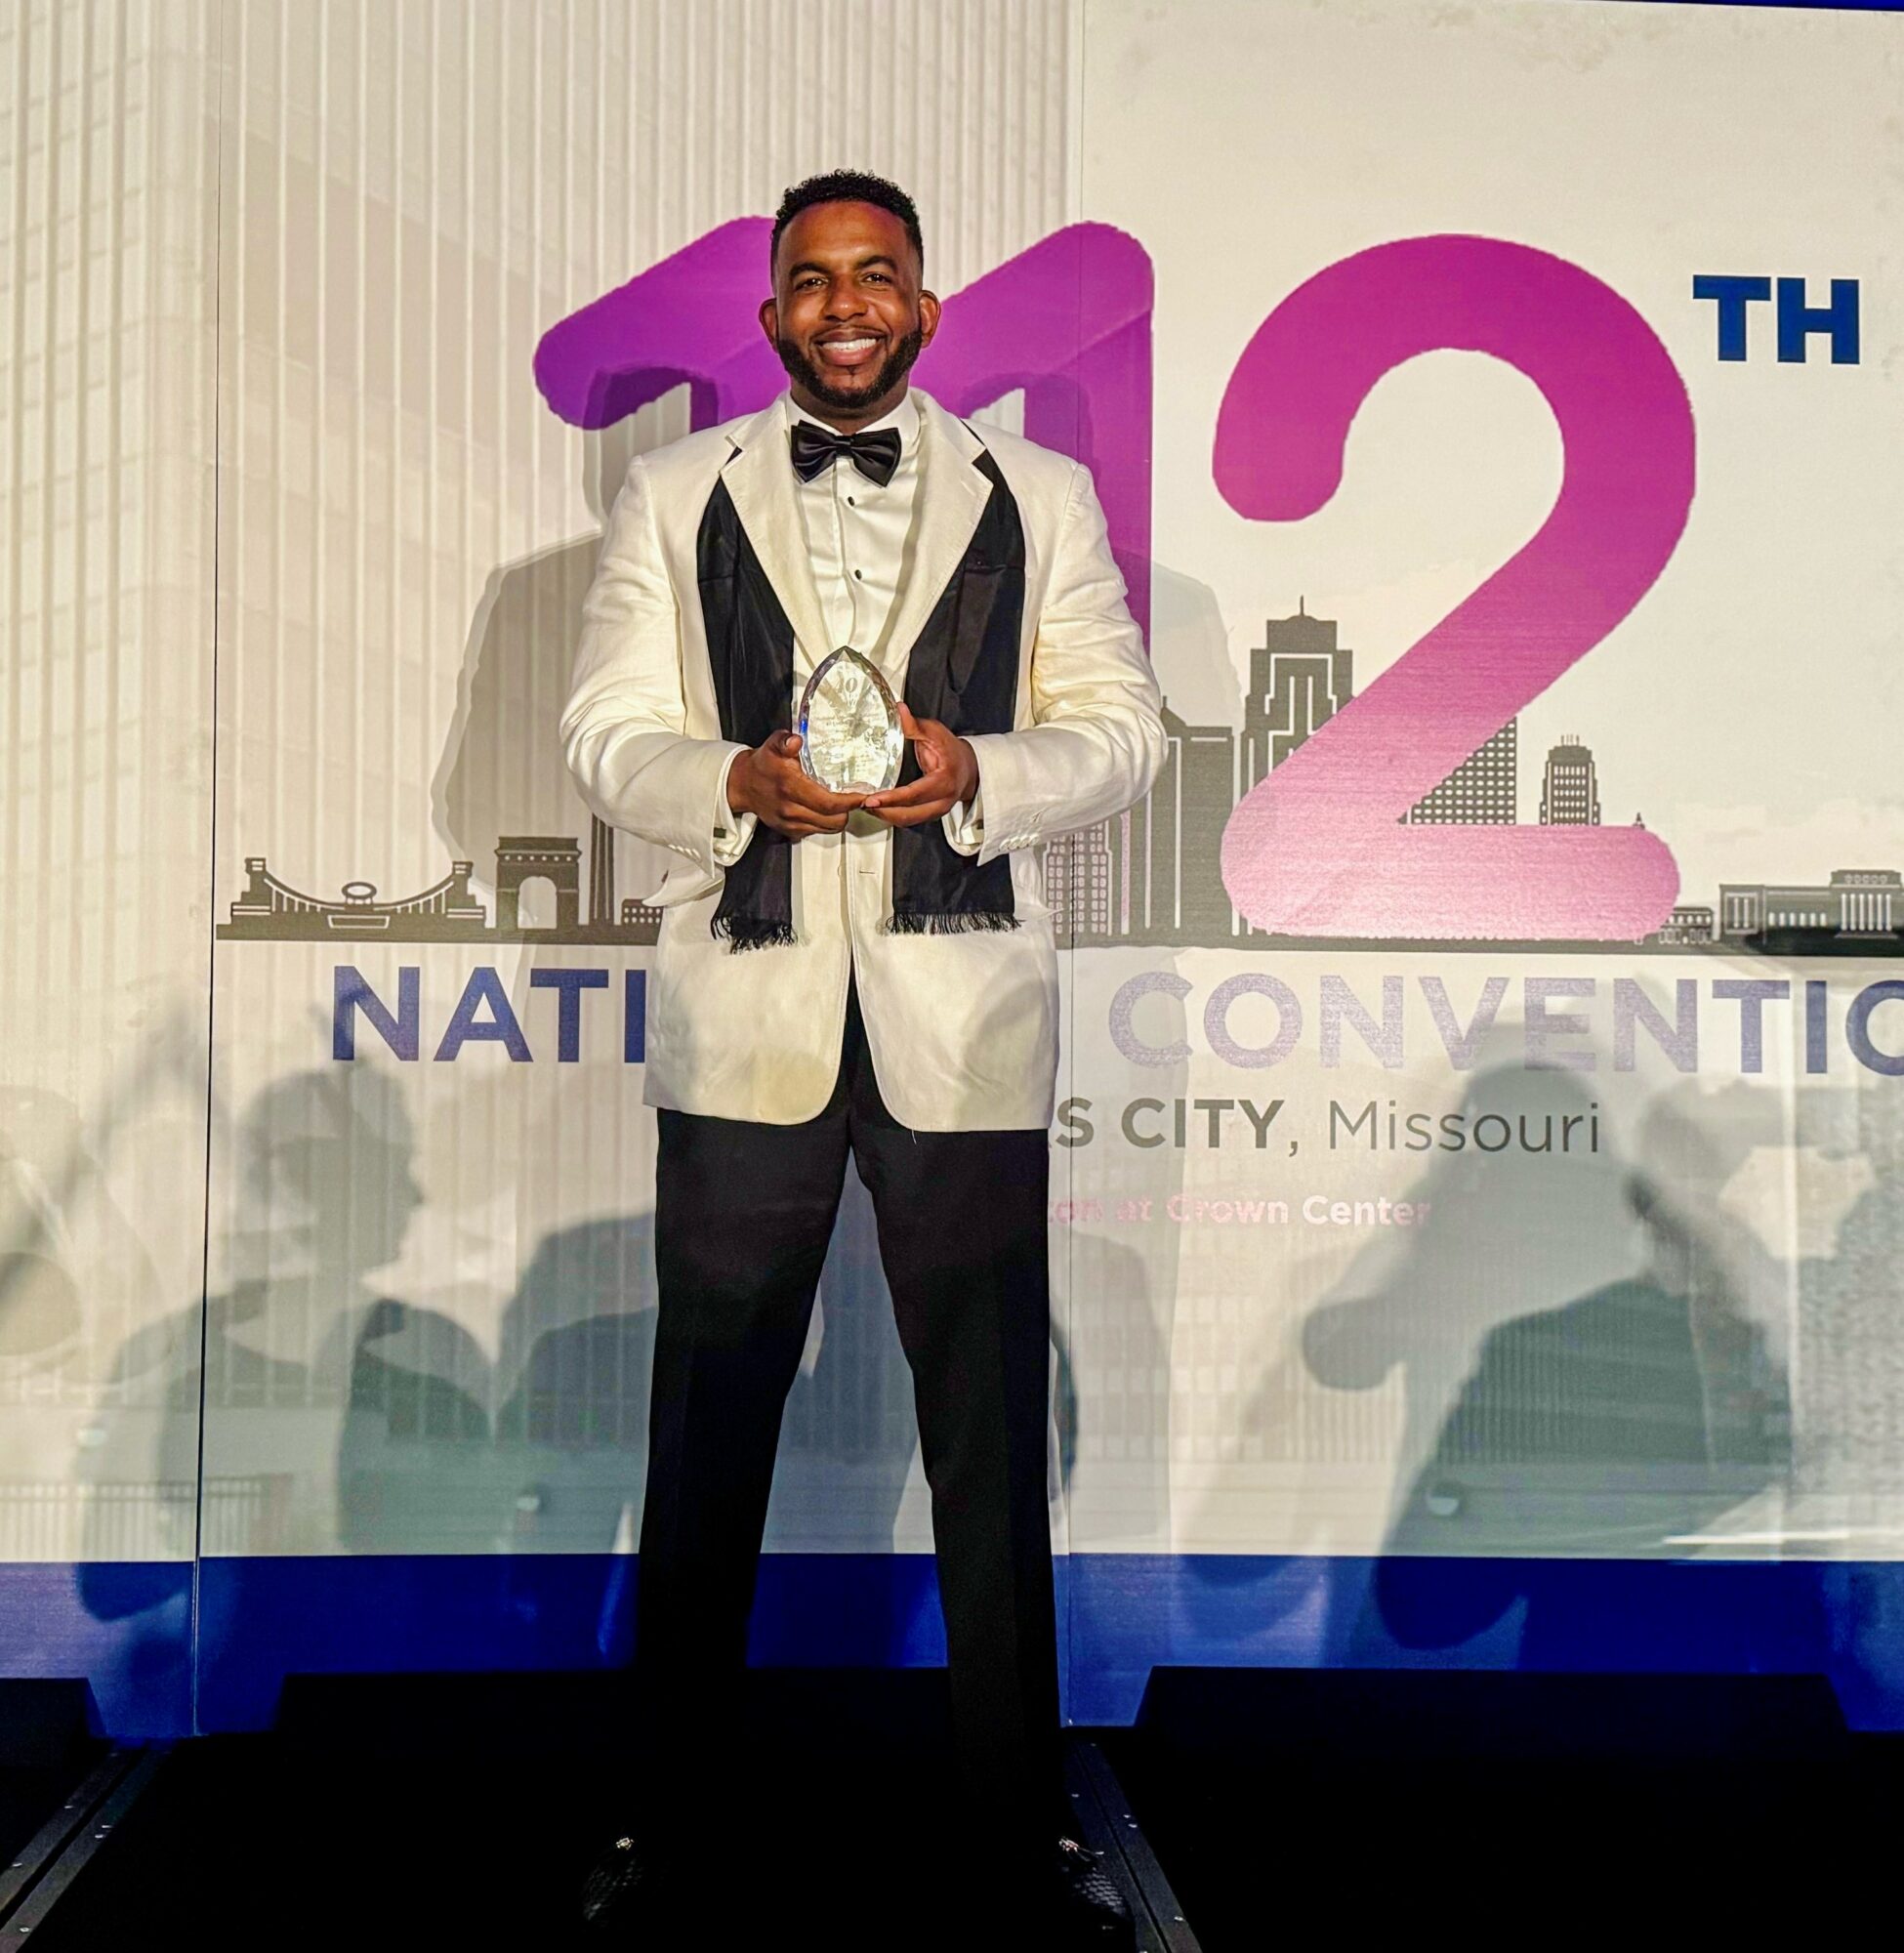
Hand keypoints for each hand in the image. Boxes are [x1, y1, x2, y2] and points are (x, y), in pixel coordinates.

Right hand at [726, 730, 866, 838]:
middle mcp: (791, 809)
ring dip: (838, 818)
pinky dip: (826, 822)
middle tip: (854, 798)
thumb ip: (785, 741)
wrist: (743, 784)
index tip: (861, 796)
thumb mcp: (772, 746)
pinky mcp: (790, 831)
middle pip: (833, 820)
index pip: (828, 803)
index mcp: (790, 787)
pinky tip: (826, 810)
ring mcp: (791, 822)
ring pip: (828, 829)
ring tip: (842, 804)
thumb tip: (796, 740)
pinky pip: (817, 831)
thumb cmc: (762, 765)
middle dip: (848, 810)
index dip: (849, 802)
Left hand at [862, 706, 978, 826]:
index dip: (892, 799)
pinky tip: (877, 808)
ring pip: (907, 820)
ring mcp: (937, 810)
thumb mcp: (936, 733)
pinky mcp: (930, 814)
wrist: (969, 768)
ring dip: (884, 816)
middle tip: (862, 803)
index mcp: (944, 781)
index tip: (873, 799)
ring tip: (865, 805)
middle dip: (882, 812)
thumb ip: (915, 725)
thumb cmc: (952, 751)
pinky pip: (909, 819)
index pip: (914, 794)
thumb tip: (899, 710)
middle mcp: (942, 801)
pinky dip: (891, 815)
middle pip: (908, 814)